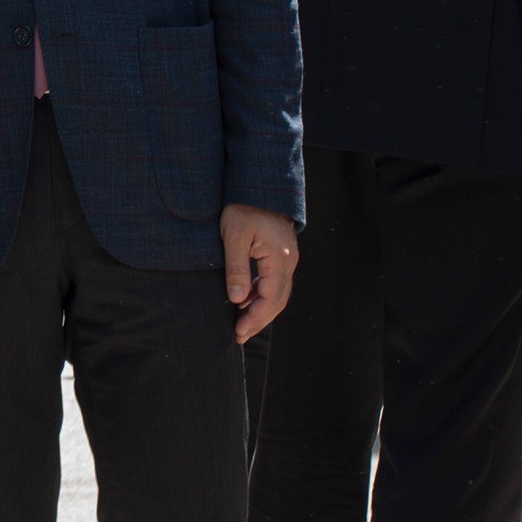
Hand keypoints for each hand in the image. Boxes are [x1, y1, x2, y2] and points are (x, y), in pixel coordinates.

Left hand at [222, 202, 298, 343]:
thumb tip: (238, 300)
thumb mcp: (234, 237)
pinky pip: (274, 283)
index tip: (239, 331)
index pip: (271, 298)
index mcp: (279, 258)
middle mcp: (288, 262)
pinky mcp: (280, 256)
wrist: (257, 186)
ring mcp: (286, 259)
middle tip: (239, 335)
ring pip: (278, 294)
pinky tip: (246, 302)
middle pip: (278, 300)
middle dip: (259, 320)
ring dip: (261, 310)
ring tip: (241, 324)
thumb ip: (237, 269)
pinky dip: (262, 296)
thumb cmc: (242, 208)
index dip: (255, 317)